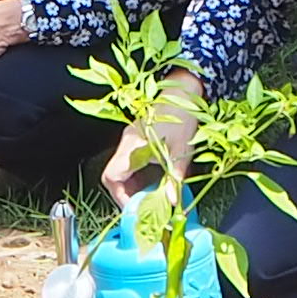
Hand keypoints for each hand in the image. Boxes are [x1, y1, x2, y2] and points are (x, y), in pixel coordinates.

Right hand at [102, 79, 202, 203]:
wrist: (185, 89)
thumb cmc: (182, 115)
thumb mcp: (181, 151)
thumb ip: (174, 178)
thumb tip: (172, 202)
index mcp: (132, 146)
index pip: (112, 177)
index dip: (120, 196)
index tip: (135, 208)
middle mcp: (127, 144)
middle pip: (115, 176)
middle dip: (127, 195)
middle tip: (145, 207)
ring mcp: (131, 140)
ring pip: (123, 171)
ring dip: (134, 186)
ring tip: (152, 197)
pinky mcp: (139, 139)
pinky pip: (132, 163)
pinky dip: (140, 176)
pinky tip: (156, 181)